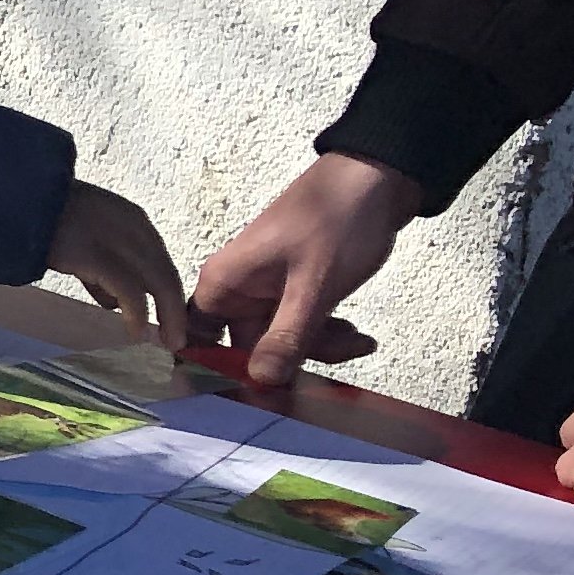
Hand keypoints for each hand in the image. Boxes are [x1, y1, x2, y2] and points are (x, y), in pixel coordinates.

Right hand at [42, 181, 189, 343]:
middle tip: (177, 339)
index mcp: (133, 220)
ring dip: (167, 315)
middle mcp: (134, 228)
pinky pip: (128, 289)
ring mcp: (118, 240)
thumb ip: (101, 269)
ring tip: (168, 340)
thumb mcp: (85, 239)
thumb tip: (113, 303)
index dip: (168, 294)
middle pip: (166, 274)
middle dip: (174, 309)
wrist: (18, 200)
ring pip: (158, 282)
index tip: (170, 319)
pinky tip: (136, 330)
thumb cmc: (46, 220)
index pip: (161, 263)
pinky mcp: (97, 254)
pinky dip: (137, 312)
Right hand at [193, 152, 411, 387]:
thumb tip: (259, 383)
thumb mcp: (313, 287)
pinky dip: (328, 332)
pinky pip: (302, 324)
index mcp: (223, 284)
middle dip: (289, 361)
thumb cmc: (334, 222)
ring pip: (281, 338)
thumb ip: (286, 337)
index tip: (247, 397)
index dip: (213, 371)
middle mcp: (237, 289)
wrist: (378, 177)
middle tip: (334, 364)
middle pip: (248, 347)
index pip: (195, 340)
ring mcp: (268, 289)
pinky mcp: (296, 287)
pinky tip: (359, 334)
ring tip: (360, 342)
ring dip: (319, 347)